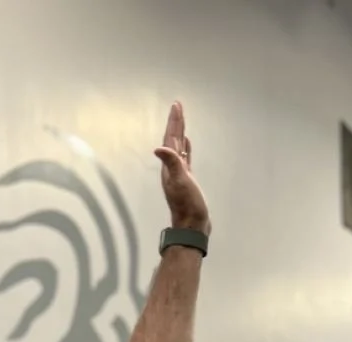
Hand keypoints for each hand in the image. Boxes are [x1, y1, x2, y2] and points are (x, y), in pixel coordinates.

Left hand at [154, 101, 209, 234]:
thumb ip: (171, 164)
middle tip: (177, 106)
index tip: (176, 106)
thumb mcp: (180, 182)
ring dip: (180, 133)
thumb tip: (158, 148)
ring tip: (181, 120)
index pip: (171, 139)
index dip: (174, 122)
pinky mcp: (188, 179)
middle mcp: (172, 168)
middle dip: (176, 123)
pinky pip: (185, 158)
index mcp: (170, 166)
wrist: (192, 225)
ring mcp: (180, 173)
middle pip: (174, 140)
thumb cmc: (187, 205)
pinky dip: (186, 149)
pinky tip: (187, 144)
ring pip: (179, 147)